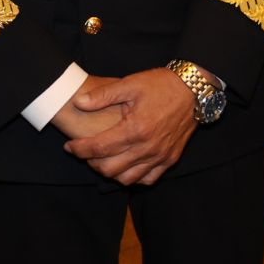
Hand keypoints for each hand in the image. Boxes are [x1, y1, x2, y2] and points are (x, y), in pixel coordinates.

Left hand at [62, 67, 198, 185]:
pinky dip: (133, 177)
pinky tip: (126, 165)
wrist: (194, 89)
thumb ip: (103, 95)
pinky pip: (147, 179)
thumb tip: (79, 103)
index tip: (69, 147)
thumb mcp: (130, 83)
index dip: (79, 150)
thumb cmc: (161, 84)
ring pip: (127, 179)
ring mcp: (160, 156)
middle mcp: (147, 147)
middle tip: (85, 152)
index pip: (98, 148)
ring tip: (103, 159)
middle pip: (109, 169)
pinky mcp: (170, 159)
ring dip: (110, 172)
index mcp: (135, 128)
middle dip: (91, 162)